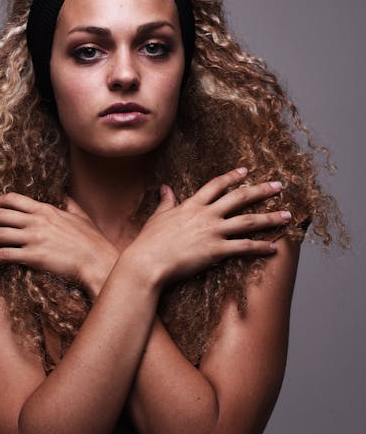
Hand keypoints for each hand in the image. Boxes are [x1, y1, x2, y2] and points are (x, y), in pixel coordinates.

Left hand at [0, 193, 117, 297]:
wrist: (99, 261)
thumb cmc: (92, 242)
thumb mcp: (80, 215)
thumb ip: (67, 203)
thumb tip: (61, 193)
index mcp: (45, 209)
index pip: (12, 200)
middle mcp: (36, 220)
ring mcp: (33, 238)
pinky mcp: (33, 256)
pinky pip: (3, 255)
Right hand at [127, 167, 290, 287]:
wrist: (147, 261)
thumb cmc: (149, 242)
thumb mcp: (158, 217)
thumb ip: (165, 202)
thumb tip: (165, 188)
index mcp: (192, 205)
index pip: (216, 186)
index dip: (232, 177)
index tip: (246, 172)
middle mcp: (206, 215)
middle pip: (240, 198)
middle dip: (261, 191)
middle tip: (278, 186)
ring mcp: (213, 232)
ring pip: (248, 221)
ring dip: (270, 218)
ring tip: (287, 215)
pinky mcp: (216, 251)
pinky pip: (244, 247)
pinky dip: (261, 247)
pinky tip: (274, 247)